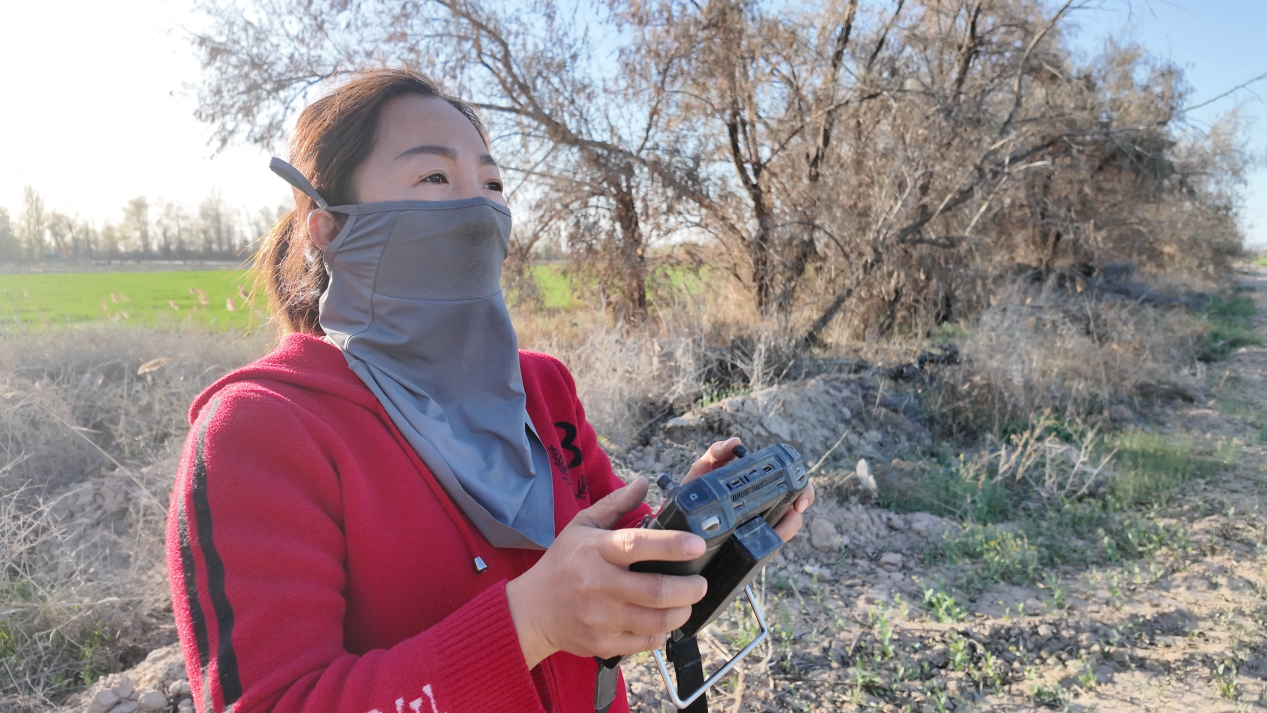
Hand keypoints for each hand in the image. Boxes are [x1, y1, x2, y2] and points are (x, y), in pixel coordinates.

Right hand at [505, 478, 708, 667]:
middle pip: (656, 590)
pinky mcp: (604, 644)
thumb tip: (643, 483)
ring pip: (657, 620)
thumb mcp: (582, 526)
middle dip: (689, 588)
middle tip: (700, 582)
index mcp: (596, 551)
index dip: (671, 545)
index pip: (637, 545)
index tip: (697, 544)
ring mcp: (601, 618)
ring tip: (686, 601)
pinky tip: (663, 620)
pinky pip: (646, 642)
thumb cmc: (562, 564)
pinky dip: (662, 632)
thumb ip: (615, 504)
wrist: (532, 611)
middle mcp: (599, 585)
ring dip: (681, 611)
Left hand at [682, 437, 815, 542]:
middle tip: (794, 511)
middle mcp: (763, 507)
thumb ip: (716, 453)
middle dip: (800, 510)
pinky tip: (765, 544)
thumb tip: (734, 442)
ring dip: (786, 529)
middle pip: (796, 508)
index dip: (804, 490)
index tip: (800, 500)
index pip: (791, 484)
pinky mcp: (750, 547)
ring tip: (777, 531)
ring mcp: (758, 528)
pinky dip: (770, 545)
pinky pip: (767, 548)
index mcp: (757, 486)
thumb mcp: (703, 471)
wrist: (675, 522)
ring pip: (785, 529)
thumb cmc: (695, 492)